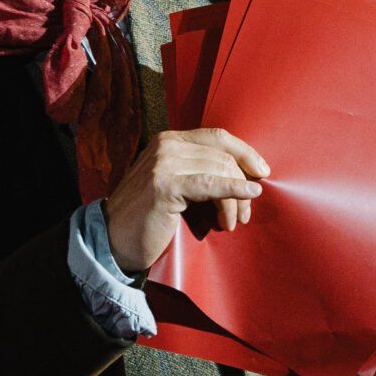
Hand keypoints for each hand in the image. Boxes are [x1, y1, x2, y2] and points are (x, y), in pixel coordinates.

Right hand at [102, 127, 271, 276]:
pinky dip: (234, 191)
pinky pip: (212, 185)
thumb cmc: (147, 215)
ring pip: (221, 171)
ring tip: (232, 222)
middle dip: (243, 184)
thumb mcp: (172, 182)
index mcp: (167, 140)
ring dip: (237, 200)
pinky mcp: (165, 185)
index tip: (262, 172)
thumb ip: (197, 168)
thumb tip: (244, 172)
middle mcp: (165, 146)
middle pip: (223, 156)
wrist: (113, 238)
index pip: (217, 136)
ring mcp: (163, 163)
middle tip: (244, 213)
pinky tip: (247, 197)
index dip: (245, 152)